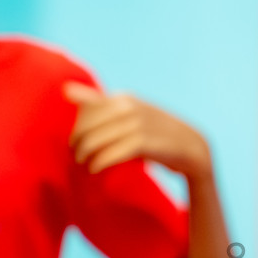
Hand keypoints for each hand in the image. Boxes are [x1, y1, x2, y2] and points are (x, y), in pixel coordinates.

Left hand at [64, 82, 210, 180]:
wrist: (192, 147)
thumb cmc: (155, 131)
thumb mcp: (129, 112)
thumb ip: (98, 102)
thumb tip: (65, 89)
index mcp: (125, 98)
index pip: (87, 110)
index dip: (77, 128)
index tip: (75, 142)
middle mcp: (130, 107)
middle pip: (88, 126)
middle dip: (78, 142)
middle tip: (76, 155)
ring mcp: (138, 124)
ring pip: (98, 139)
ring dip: (86, 154)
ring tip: (83, 163)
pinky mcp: (145, 143)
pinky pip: (114, 152)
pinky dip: (101, 161)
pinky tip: (95, 168)